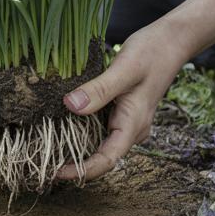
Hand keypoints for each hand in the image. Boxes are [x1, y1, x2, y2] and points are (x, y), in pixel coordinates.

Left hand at [55, 23, 189, 180]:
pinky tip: (59, 125)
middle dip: (74, 164)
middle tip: (43, 165)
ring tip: (45, 149)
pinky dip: (80, 130)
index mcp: (133, 125)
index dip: (82, 170)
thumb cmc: (151, 53)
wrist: (171, 41)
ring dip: (76, 149)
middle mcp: (131, 129)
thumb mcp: (124, 69)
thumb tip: (70, 106)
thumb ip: (99, 90)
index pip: (107, 159)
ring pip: (99, 143)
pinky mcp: (120, 111)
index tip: (55, 173)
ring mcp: (126, 121)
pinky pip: (98, 128)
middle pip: (101, 156)